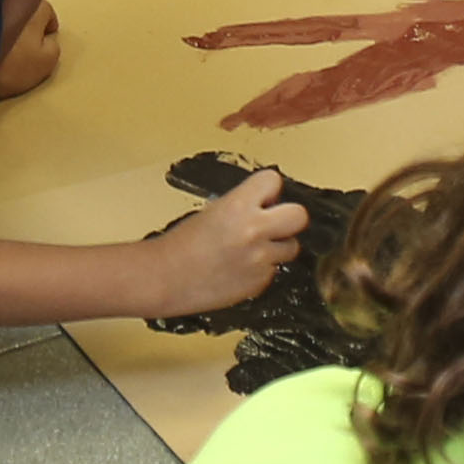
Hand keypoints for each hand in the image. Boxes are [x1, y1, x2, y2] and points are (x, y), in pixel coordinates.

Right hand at [141, 171, 305, 313]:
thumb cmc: (180, 246)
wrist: (165, 278)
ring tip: (252, 250)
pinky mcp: (258, 282)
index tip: (264, 197)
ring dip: (277, 247)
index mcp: (238, 206)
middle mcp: (254, 231)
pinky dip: (262, 269)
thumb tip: (266, 205)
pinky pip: (274, 270)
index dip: (268, 190)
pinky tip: (240, 268)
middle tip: (273, 223)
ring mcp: (259, 259)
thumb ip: (243, 206)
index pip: (274, 181)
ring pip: (291, 247)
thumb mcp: (212, 211)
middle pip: (299, 215)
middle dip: (288, 218)